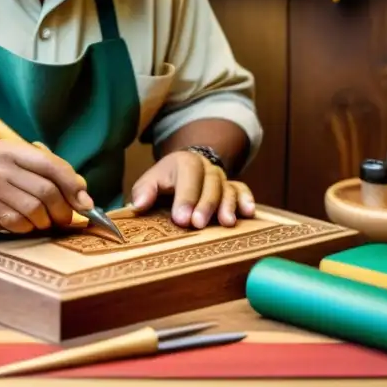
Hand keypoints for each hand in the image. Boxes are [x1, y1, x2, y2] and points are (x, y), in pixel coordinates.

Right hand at [0, 140, 94, 234]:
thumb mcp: (14, 163)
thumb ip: (46, 172)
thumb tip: (82, 193)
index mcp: (10, 149)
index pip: (51, 165)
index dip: (73, 185)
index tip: (85, 202)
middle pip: (46, 191)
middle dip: (63, 210)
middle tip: (65, 219)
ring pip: (34, 211)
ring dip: (44, 222)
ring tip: (42, 222)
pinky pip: (17, 224)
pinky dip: (26, 228)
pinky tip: (21, 224)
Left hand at [130, 151, 255, 227]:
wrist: (185, 170)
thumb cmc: (165, 182)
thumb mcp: (150, 182)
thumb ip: (143, 191)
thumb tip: (138, 205)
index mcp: (185, 162)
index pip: (188, 175)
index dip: (186, 196)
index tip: (180, 219)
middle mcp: (206, 167)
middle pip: (210, 183)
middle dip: (205, 204)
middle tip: (198, 225)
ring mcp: (221, 177)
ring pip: (228, 188)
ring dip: (227, 205)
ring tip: (226, 223)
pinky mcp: (233, 186)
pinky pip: (242, 190)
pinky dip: (246, 200)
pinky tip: (248, 213)